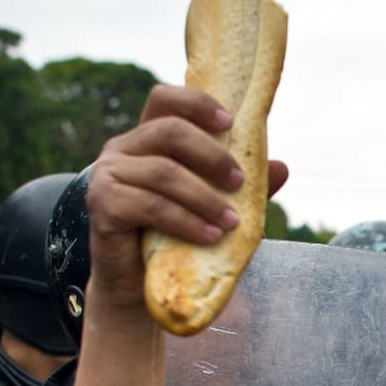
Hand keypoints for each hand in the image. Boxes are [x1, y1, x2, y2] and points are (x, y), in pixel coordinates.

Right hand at [85, 83, 290, 316]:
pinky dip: (186, 221)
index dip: (197, 103)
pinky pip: (151, 205)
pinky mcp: (103, 205)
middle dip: (212, 155)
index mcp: (147, 138)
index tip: (230, 122)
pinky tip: (210, 236)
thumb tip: (282, 167)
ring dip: (205, 197)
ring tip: (232, 222)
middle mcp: (122, 149)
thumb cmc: (175, 239)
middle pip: (169, 130)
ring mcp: (107, 174)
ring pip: (164, 172)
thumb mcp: (212, 206)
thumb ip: (240, 185)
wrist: (137, 286)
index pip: (165, 99)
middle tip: (239, 182)